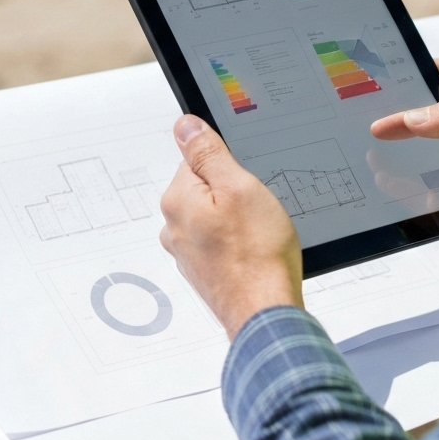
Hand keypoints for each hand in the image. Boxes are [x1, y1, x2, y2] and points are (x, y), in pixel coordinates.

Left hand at [160, 114, 302, 339]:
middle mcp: (173, 227)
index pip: (198, 159)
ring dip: (238, 220)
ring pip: (215, 215)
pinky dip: (238, 243)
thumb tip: (184, 125)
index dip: (230, 167)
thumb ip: (207, 152)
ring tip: (259, 235)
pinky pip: (221, 241)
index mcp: (177, 200)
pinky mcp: (203, 270)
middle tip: (256, 211)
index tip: (246, 183)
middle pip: (207, 187)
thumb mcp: (239, 186)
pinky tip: (255, 252)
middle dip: (234, 193)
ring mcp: (186, 252)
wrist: (265, 314)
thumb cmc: (256, 254)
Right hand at [370, 60, 438, 204]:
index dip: (410, 77)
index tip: (382, 86)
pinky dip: (409, 177)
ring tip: (374, 148)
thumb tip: (414, 117)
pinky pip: (427, 174)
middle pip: (425, 108)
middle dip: (401, 116)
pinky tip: (391, 176)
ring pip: (423, 143)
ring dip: (402, 148)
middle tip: (373, 121)